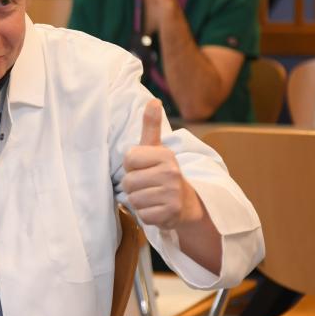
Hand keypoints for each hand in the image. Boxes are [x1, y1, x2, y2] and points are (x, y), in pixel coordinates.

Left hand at [121, 99, 200, 229]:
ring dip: (139, 201)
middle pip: (128, 182)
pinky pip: (142, 214)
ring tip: (153, 196)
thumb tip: (153, 100)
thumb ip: (151, 126)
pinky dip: (146, 214)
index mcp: (165, 154)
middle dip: (134, 187)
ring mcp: (172, 193)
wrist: (185, 202)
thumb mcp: (156, 148)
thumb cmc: (163, 173)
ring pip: (134, 199)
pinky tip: (157, 208)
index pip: (128, 160)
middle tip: (149, 186)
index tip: (145, 168)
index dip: (132, 167)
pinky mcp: (170, 213)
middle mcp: (170, 172)